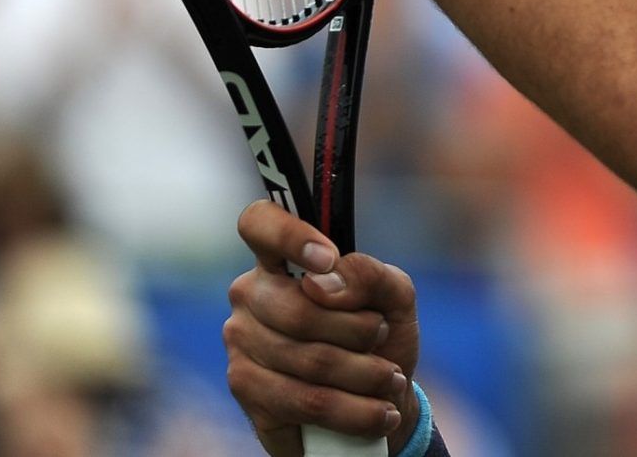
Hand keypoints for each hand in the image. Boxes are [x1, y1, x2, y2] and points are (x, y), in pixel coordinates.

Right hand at [224, 200, 421, 455]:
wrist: (377, 401)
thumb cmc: (380, 337)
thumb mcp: (394, 298)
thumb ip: (371, 275)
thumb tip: (325, 280)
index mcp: (282, 259)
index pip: (259, 223)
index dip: (289, 235)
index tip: (327, 258)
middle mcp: (251, 294)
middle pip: (299, 308)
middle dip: (359, 330)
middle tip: (383, 337)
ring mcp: (242, 342)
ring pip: (307, 359)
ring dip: (365, 374)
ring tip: (391, 380)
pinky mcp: (246, 390)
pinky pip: (304, 401)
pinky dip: (354, 410)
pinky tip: (379, 413)